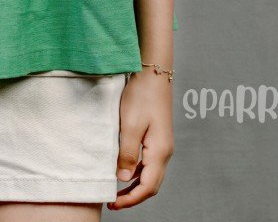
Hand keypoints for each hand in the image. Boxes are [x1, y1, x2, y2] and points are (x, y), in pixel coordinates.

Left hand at [107, 70, 174, 209]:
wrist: (153, 73)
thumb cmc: (141, 96)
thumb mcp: (129, 125)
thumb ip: (127, 153)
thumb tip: (123, 179)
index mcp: (160, 151)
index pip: (147, 187)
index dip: (131, 199)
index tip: (113, 203)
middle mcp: (164, 152)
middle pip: (151, 184)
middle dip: (133, 196)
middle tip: (113, 201)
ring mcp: (162, 145)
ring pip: (150, 174)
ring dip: (134, 185)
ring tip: (115, 190)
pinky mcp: (157, 137)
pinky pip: (148, 163)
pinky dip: (136, 172)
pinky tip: (124, 169)